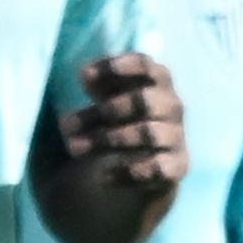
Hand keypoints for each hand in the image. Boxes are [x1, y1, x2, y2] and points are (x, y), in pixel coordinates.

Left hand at [58, 52, 186, 189]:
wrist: (146, 165)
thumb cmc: (122, 119)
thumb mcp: (108, 97)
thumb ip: (99, 85)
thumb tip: (87, 75)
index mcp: (158, 81)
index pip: (145, 65)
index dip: (117, 67)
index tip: (84, 76)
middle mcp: (172, 105)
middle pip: (142, 101)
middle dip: (101, 112)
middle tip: (65, 125)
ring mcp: (176, 136)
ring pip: (147, 133)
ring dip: (107, 140)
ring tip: (74, 149)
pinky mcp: (177, 167)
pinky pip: (157, 168)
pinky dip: (129, 172)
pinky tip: (104, 177)